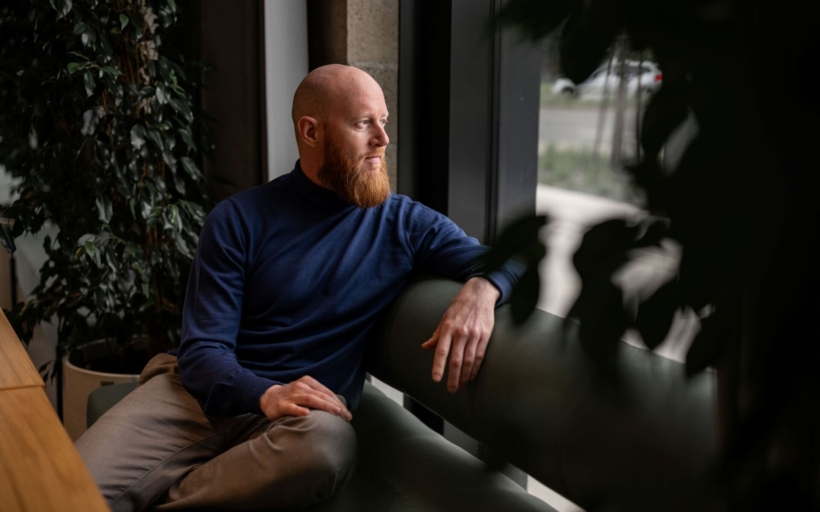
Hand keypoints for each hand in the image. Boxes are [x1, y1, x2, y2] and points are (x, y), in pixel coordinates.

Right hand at [259, 375, 351, 421]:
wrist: (269, 397)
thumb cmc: (292, 397)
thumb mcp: (306, 392)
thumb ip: (319, 396)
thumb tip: (338, 408)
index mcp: (309, 382)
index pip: (327, 392)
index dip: (338, 403)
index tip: (347, 413)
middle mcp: (301, 386)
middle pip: (321, 395)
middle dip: (335, 406)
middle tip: (346, 416)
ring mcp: (291, 395)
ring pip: (310, 399)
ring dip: (323, 405)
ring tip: (334, 412)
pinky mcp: (282, 405)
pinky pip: (292, 407)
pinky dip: (299, 410)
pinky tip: (306, 414)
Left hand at [422, 277, 499, 392]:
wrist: (480, 293)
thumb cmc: (460, 306)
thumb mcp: (445, 317)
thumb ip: (437, 334)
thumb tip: (426, 347)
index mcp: (448, 327)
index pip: (442, 351)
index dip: (439, 366)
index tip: (436, 379)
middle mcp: (461, 332)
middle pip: (456, 360)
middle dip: (453, 377)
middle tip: (451, 389)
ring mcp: (474, 335)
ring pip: (469, 361)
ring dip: (465, 376)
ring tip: (461, 385)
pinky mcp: (485, 336)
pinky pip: (480, 356)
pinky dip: (475, 368)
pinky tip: (472, 375)